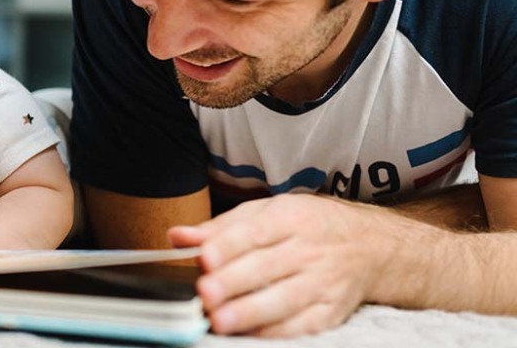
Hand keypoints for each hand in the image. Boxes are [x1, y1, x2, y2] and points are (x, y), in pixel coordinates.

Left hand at [168, 194, 381, 336]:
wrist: (371, 247)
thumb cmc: (306, 226)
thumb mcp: (266, 213)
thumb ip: (219, 228)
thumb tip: (176, 237)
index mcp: (291, 218)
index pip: (255, 232)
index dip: (228, 246)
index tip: (203, 258)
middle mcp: (310, 250)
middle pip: (267, 267)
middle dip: (234, 282)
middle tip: (204, 293)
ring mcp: (324, 283)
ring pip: (285, 299)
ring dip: (251, 312)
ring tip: (220, 320)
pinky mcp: (332, 312)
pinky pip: (303, 326)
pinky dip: (276, 333)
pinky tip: (251, 335)